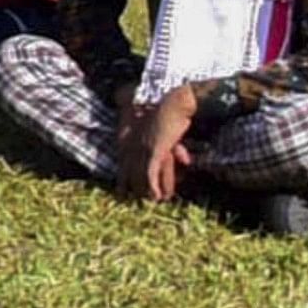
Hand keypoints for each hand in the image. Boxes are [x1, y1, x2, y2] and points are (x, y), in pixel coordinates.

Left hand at [118, 81, 199, 203]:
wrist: (174, 104)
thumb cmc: (172, 115)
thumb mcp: (167, 133)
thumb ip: (173, 149)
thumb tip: (186, 161)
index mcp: (130, 139)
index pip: (123, 163)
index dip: (122, 179)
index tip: (120, 192)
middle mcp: (133, 145)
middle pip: (130, 172)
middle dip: (132, 188)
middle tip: (132, 203)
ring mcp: (142, 148)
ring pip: (141, 175)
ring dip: (147, 191)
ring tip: (152, 203)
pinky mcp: (154, 150)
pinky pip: (150, 172)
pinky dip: (153, 185)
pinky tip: (156, 196)